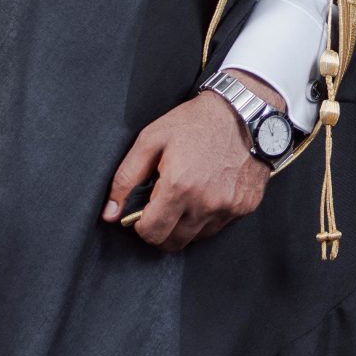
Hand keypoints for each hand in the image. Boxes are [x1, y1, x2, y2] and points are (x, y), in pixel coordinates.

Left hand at [103, 75, 283, 251]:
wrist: (244, 111)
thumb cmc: (195, 122)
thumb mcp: (151, 140)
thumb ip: (125, 178)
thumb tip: (109, 213)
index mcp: (179, 187)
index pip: (151, 234)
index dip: (140, 226)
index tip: (143, 213)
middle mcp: (206, 203)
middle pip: (173, 243)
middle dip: (161, 230)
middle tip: (161, 206)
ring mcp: (228, 207)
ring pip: (196, 237)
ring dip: (185, 224)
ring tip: (186, 194)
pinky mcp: (245, 207)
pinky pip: (219, 226)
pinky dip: (208, 216)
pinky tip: (208, 191)